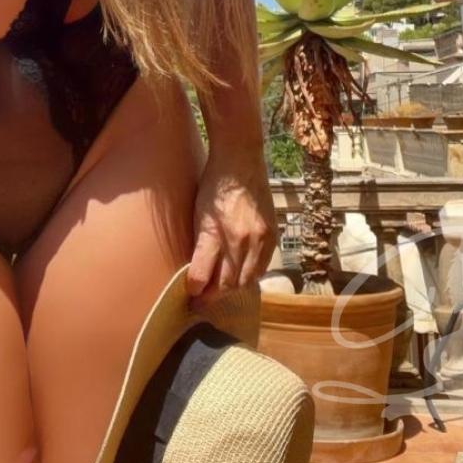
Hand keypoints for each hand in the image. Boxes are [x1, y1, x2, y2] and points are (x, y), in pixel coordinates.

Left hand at [186, 147, 277, 306]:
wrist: (240, 161)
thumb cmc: (213, 184)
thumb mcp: (198, 213)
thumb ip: (200, 244)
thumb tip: (196, 270)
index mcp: (214, 233)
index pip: (202, 275)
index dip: (195, 290)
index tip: (190, 295)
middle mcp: (238, 240)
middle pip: (226, 283)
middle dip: (212, 295)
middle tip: (202, 301)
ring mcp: (258, 240)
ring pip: (245, 280)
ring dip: (231, 289)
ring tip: (220, 291)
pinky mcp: (271, 236)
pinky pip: (262, 268)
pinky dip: (250, 276)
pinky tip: (241, 276)